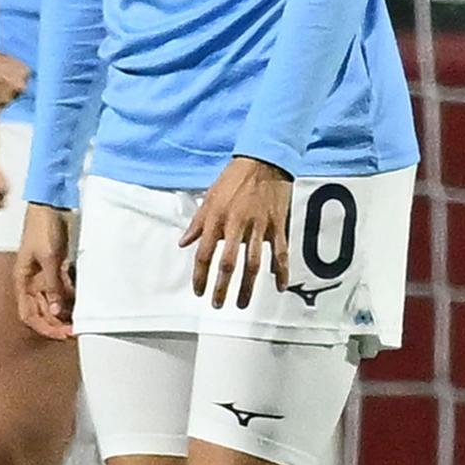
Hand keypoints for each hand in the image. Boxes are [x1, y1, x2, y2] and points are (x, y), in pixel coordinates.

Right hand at [17, 204, 77, 339]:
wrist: (51, 206)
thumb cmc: (43, 230)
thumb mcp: (48, 258)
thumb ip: (53, 284)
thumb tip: (57, 312)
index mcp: (22, 282)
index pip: (29, 315)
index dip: (44, 327)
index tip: (62, 335)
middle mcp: (32, 283)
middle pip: (43, 311)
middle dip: (58, 323)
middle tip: (77, 330)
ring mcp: (45, 275)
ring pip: (56, 301)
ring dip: (67, 311)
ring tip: (82, 318)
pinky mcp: (58, 267)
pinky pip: (64, 287)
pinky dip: (72, 294)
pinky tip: (82, 299)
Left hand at [179, 155, 292, 307]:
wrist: (264, 160)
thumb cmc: (234, 178)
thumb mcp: (209, 197)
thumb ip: (197, 222)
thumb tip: (184, 242)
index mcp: (217, 219)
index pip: (204, 254)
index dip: (200, 275)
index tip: (199, 291)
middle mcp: (236, 225)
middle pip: (228, 263)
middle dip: (222, 287)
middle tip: (218, 304)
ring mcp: (258, 226)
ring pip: (252, 263)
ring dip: (247, 286)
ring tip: (242, 303)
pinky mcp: (277, 225)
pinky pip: (280, 252)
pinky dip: (281, 270)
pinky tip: (280, 285)